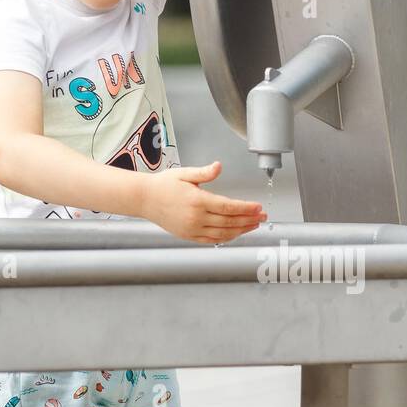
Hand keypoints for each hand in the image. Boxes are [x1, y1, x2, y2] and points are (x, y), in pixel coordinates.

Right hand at [139, 160, 267, 243]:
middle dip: (249, 219)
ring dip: (242, 230)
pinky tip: (236, 233)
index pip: (228, 207)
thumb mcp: (184, 174)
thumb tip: (218, 166)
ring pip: (223, 233)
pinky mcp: (189, 236)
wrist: (144, 199)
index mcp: (197, 201)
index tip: (258, 207)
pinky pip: (212, 240)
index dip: (246, 208)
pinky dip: (227, 238)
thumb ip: (204, 173)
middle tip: (263, 216)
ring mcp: (192, 229)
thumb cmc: (163, 185)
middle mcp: (196, 218)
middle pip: (230, 222)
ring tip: (254, 225)